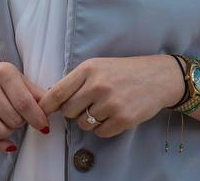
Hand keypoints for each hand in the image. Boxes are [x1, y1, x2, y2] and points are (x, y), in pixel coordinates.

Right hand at [0, 55, 49, 151]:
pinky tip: (8, 144)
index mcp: (3, 74)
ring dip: (10, 132)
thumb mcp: (19, 77)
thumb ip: (36, 93)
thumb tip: (56, 107)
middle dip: (22, 122)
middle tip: (22, 116)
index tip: (45, 126)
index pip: (24, 103)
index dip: (37, 118)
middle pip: (13, 119)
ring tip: (11, 122)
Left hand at [38, 55, 182, 138]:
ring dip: (90, 120)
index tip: (41, 113)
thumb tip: (52, 101)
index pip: (57, 92)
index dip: (46, 106)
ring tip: (105, 107)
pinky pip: (100, 132)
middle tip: (88, 104)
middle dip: (74, 112)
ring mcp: (111, 103)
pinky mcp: (123, 119)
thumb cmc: (125, 71)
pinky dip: (104, 127)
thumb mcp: (99, 66)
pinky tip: (115, 115)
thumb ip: (77, 81)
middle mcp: (98, 85)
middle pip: (69, 112)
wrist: (159, 77)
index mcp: (89, 69)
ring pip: (84, 124)